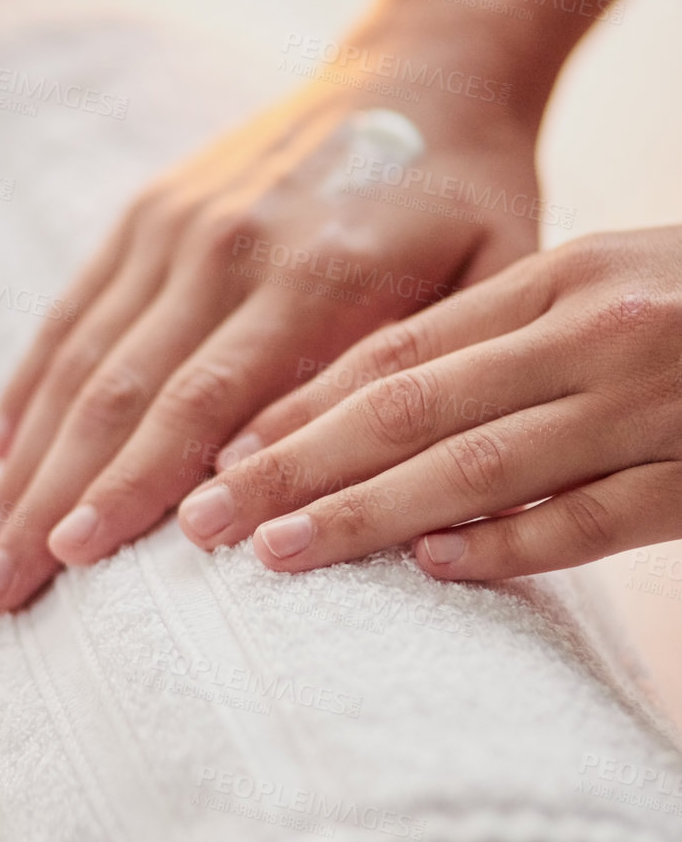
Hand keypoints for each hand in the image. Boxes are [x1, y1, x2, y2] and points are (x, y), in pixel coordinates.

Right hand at [0, 24, 546, 613]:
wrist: (425, 63)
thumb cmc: (472, 194)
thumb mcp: (497, 279)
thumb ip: (429, 380)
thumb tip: (357, 499)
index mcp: (316, 275)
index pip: (203, 401)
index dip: (133, 484)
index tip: (73, 562)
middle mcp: (227, 248)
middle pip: (117, 394)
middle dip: (49, 501)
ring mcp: (175, 225)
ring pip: (81, 360)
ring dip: (25, 461)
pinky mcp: (149, 212)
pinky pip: (76, 308)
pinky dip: (32, 384)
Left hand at [175, 227, 681, 580]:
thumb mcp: (602, 282)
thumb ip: (503, 332)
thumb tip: (368, 405)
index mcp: (561, 274)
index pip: (400, 346)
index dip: (302, 404)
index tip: (220, 452)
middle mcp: (595, 329)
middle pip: (412, 404)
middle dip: (297, 466)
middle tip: (205, 518)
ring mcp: (653, 401)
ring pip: (483, 462)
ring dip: (370, 512)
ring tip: (278, 551)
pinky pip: (594, 513)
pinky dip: (511, 542)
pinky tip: (433, 567)